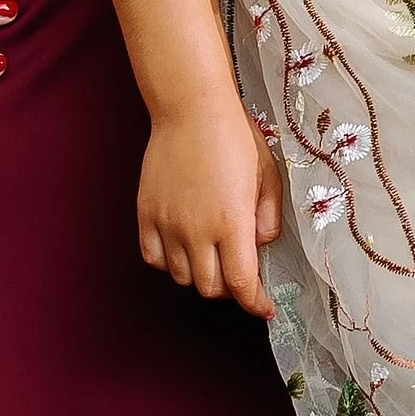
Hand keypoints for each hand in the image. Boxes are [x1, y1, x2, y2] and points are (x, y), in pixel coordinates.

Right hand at [138, 98, 283, 315]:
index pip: (241, 283)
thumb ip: (268, 218)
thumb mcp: (268, 175)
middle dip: (230, 288)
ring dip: (200, 275)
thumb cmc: (234, 136)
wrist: (191, 108)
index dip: (255, 302)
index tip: (264, 307)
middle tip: (239, 274)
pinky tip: (182, 249)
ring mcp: (168, 224)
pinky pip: (153, 258)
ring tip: (211, 256)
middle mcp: (197, 230)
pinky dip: (169, 263)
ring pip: (182, 277)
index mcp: (232, 222)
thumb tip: (260, 245)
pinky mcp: (146, 214)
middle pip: (211, 287)